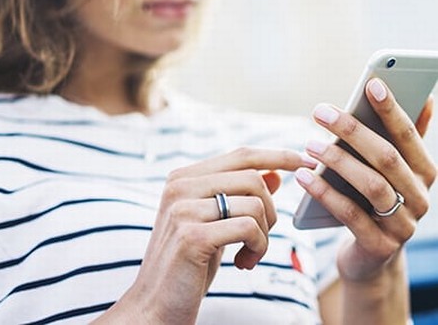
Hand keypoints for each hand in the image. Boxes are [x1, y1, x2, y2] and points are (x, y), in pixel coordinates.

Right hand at [105, 148, 307, 324]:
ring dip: (264, 235)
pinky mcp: (192, 235)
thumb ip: (239, 195)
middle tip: (261, 237)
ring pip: (254, 202)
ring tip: (250, 255)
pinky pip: (249, 227)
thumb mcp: (216, 222)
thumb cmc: (189, 263)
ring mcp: (183, 208)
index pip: (241, 155)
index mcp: (184, 177)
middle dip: (270, 210)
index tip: (306, 161)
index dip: (277, 156)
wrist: (155, 305)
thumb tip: (275, 173)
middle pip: (252, 177)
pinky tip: (243, 263)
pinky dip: (258, 247)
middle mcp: (180, 185)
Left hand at [296, 78, 436, 281]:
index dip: (392, 109)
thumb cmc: (375, 200)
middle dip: (352, 130)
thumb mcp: (391, 171)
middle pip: (386, 157)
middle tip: (319, 111)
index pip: (409, 135)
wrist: (371, 257)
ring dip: (337, 160)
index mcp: (423, 172)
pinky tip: (304, 176)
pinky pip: (351, 215)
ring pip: (371, 185)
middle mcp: (419, 197)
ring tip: (309, 145)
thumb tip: (427, 98)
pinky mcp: (380, 246)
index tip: (372, 84)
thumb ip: (404, 138)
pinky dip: (326, 193)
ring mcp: (402, 224)